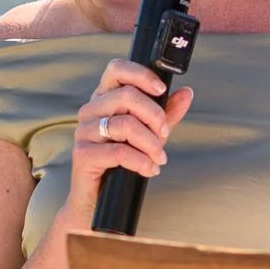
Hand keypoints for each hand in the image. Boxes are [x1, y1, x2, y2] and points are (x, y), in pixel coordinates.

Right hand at [60, 59, 195, 224]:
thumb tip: (186, 93)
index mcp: (104, 98)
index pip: (117, 69)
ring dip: (151, 143)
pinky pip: (118, 151)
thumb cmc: (123, 161)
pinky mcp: (82, 154)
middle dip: (154, 115)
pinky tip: (149, 169)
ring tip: (159, 158)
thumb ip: (166, 113)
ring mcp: (84, 131)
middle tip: (165, 133)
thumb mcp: (150, 133)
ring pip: (125, 124)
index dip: (141, 75)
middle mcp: (91, 110)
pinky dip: (140, 161)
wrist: (99, 199)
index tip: (162, 90)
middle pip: (126, 96)